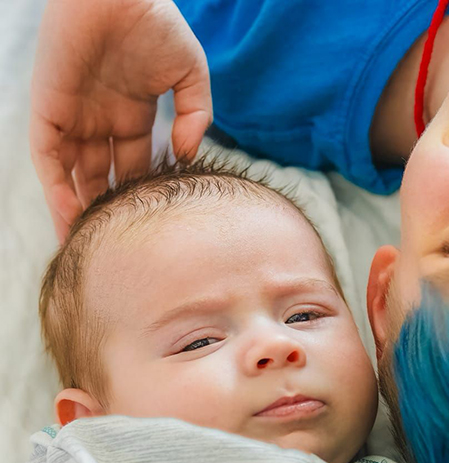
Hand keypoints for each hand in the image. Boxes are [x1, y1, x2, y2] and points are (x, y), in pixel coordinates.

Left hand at [30, 0, 211, 241]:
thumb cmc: (157, 24)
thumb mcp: (190, 75)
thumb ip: (195, 115)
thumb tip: (186, 155)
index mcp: (132, 113)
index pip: (135, 163)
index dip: (140, 194)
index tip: (151, 226)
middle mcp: (101, 119)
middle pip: (101, 175)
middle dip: (108, 208)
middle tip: (118, 249)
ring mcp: (74, 115)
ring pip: (71, 173)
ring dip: (78, 208)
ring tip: (89, 247)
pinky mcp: (50, 108)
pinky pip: (49, 157)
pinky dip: (56, 186)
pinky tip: (71, 216)